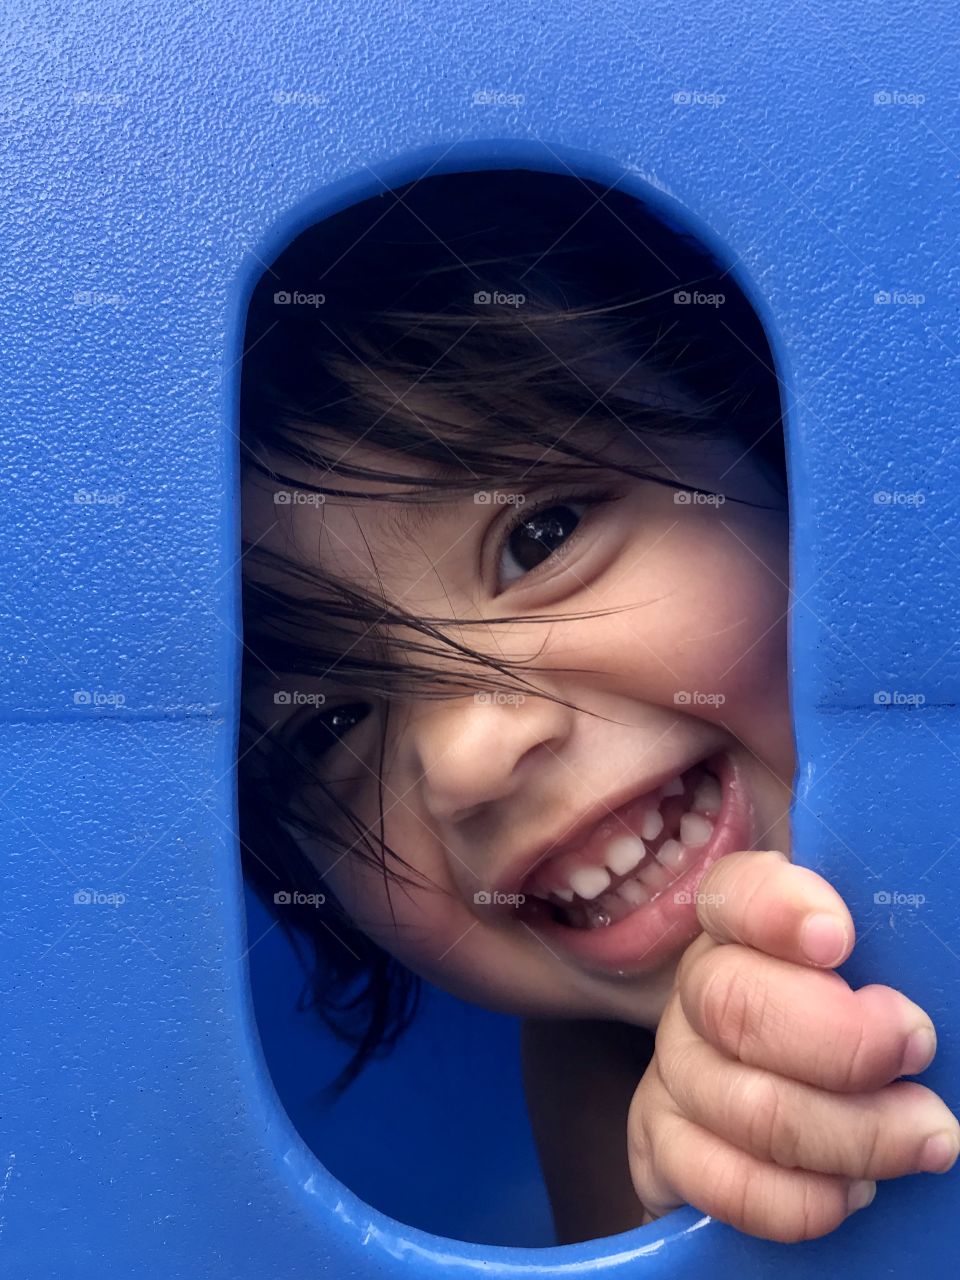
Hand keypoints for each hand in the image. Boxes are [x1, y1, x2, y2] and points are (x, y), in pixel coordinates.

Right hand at [626, 849, 959, 1241]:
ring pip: (747, 1106)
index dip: (777, 909)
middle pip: (732, 1002)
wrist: (782, 1125)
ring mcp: (677, 1073)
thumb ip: (896, 964)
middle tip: (917, 1051)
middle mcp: (695, 994)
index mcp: (741, 932)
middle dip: (842, 1039)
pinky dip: (803, 1199)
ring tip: (923, 1138)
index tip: (838, 938)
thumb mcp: (869, 983)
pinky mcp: (666, 1149)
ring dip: (854, 1133)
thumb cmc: (844, 1037)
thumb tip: (946, 971)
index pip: (732, 894)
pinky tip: (851, 1189)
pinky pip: (726, 1183)